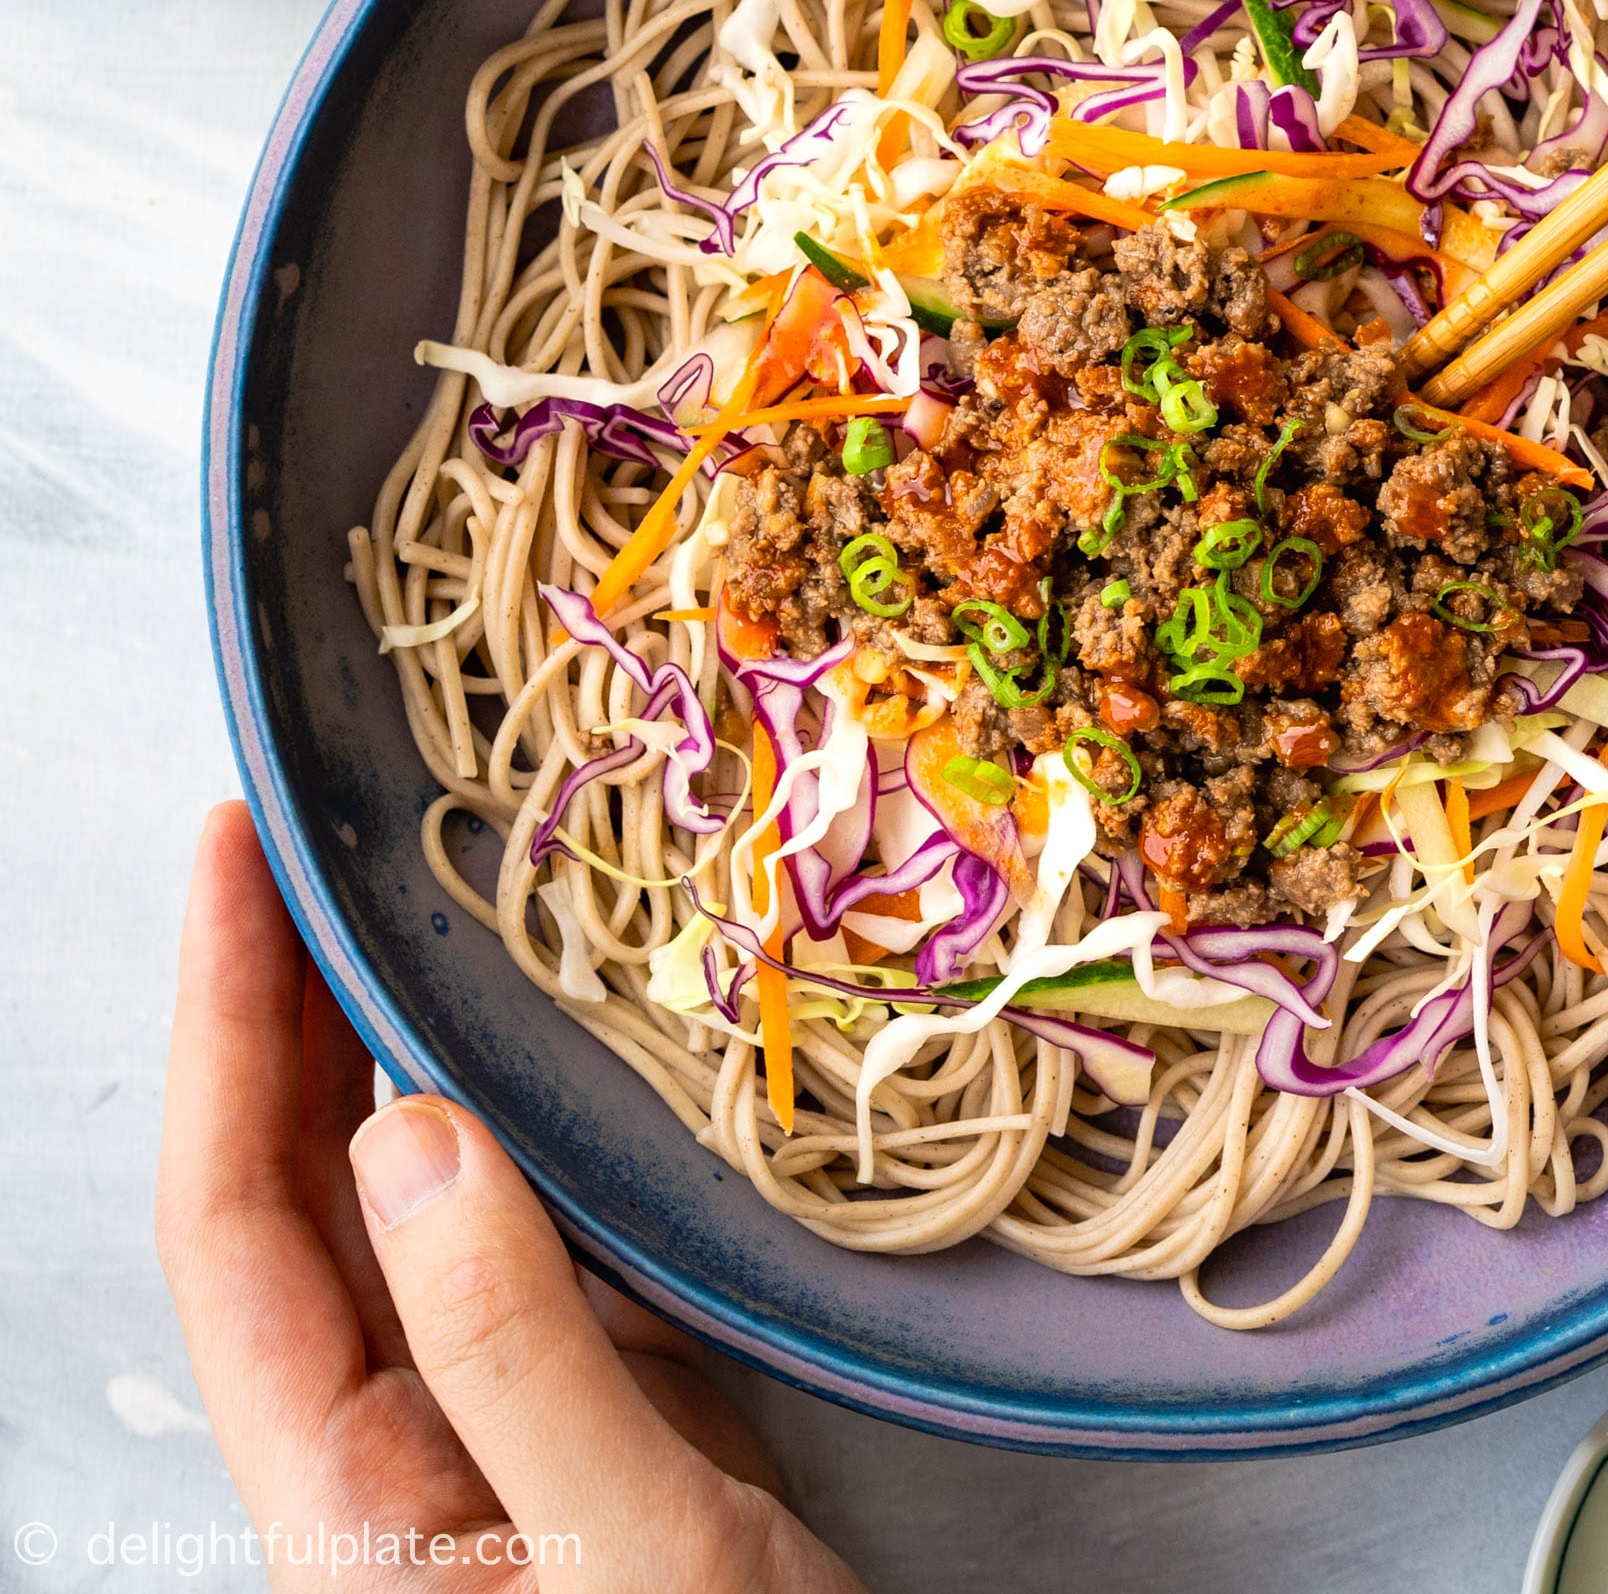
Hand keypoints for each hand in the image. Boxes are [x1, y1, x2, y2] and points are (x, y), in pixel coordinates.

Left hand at [156, 803, 865, 1591]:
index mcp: (347, 1505)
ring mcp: (497, 1426)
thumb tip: (416, 1135)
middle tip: (300, 841)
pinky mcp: (600, 1408)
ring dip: (384, 1049)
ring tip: (398, 906)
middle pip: (292, 1197)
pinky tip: (540, 1049)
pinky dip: (517, 1117)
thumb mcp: (631, 1560)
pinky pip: (524, 1234)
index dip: (219, 1027)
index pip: (236, 1224)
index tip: (232, 860)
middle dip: (274, 1009)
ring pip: (405, 1206)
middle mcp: (395, 1452)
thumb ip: (515, 1356)